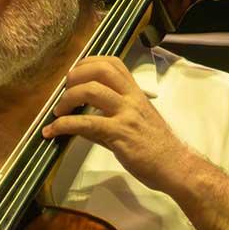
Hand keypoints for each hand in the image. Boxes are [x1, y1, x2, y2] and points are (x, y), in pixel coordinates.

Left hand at [41, 56, 190, 191]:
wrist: (175, 166)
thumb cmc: (158, 148)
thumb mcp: (135, 125)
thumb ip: (108, 118)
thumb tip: (80, 120)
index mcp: (136, 94)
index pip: (113, 64)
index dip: (89, 62)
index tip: (75, 75)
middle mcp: (131, 99)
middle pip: (100, 70)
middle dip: (75, 76)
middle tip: (65, 91)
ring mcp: (126, 114)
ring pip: (90, 91)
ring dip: (67, 98)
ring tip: (58, 112)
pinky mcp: (119, 133)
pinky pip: (86, 123)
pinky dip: (63, 124)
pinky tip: (53, 131)